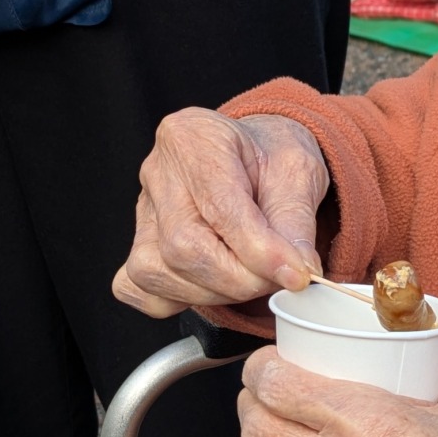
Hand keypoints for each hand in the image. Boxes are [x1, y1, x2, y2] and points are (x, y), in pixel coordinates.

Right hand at [114, 111, 330, 318]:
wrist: (258, 158)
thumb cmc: (272, 158)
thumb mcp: (299, 173)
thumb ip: (296, 224)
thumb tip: (296, 272)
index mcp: (193, 137)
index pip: (219, 208)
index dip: (260, 251)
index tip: (295, 275)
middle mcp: (158, 172)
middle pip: (183, 247)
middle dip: (241, 279)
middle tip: (279, 277)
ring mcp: (142, 212)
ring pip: (159, 273)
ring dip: (217, 292)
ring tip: (253, 274)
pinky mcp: (138, 245)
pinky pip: (142, 290)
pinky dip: (181, 299)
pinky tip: (215, 283)